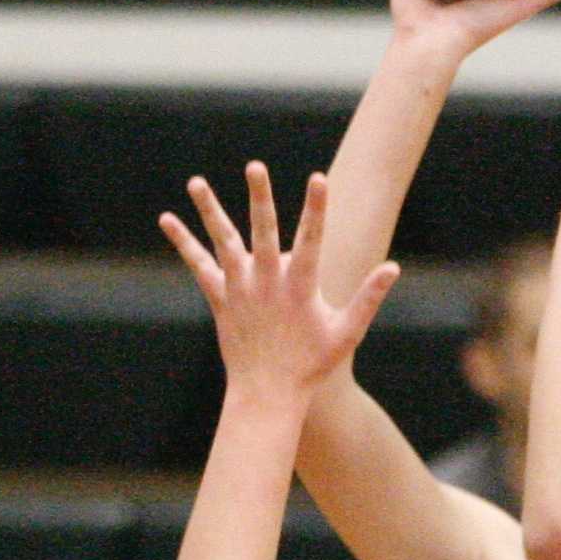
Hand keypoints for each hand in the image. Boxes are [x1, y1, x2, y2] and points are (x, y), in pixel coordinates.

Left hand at [161, 164, 399, 393]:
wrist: (268, 394)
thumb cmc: (312, 364)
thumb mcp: (347, 332)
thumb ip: (368, 297)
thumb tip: (393, 267)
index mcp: (300, 289)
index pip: (311, 240)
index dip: (316, 208)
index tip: (318, 178)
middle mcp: (266, 284)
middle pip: (263, 232)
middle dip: (260, 197)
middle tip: (255, 166)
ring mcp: (240, 290)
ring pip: (223, 242)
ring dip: (210, 210)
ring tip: (195, 181)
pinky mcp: (220, 298)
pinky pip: (199, 265)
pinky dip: (183, 242)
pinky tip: (167, 218)